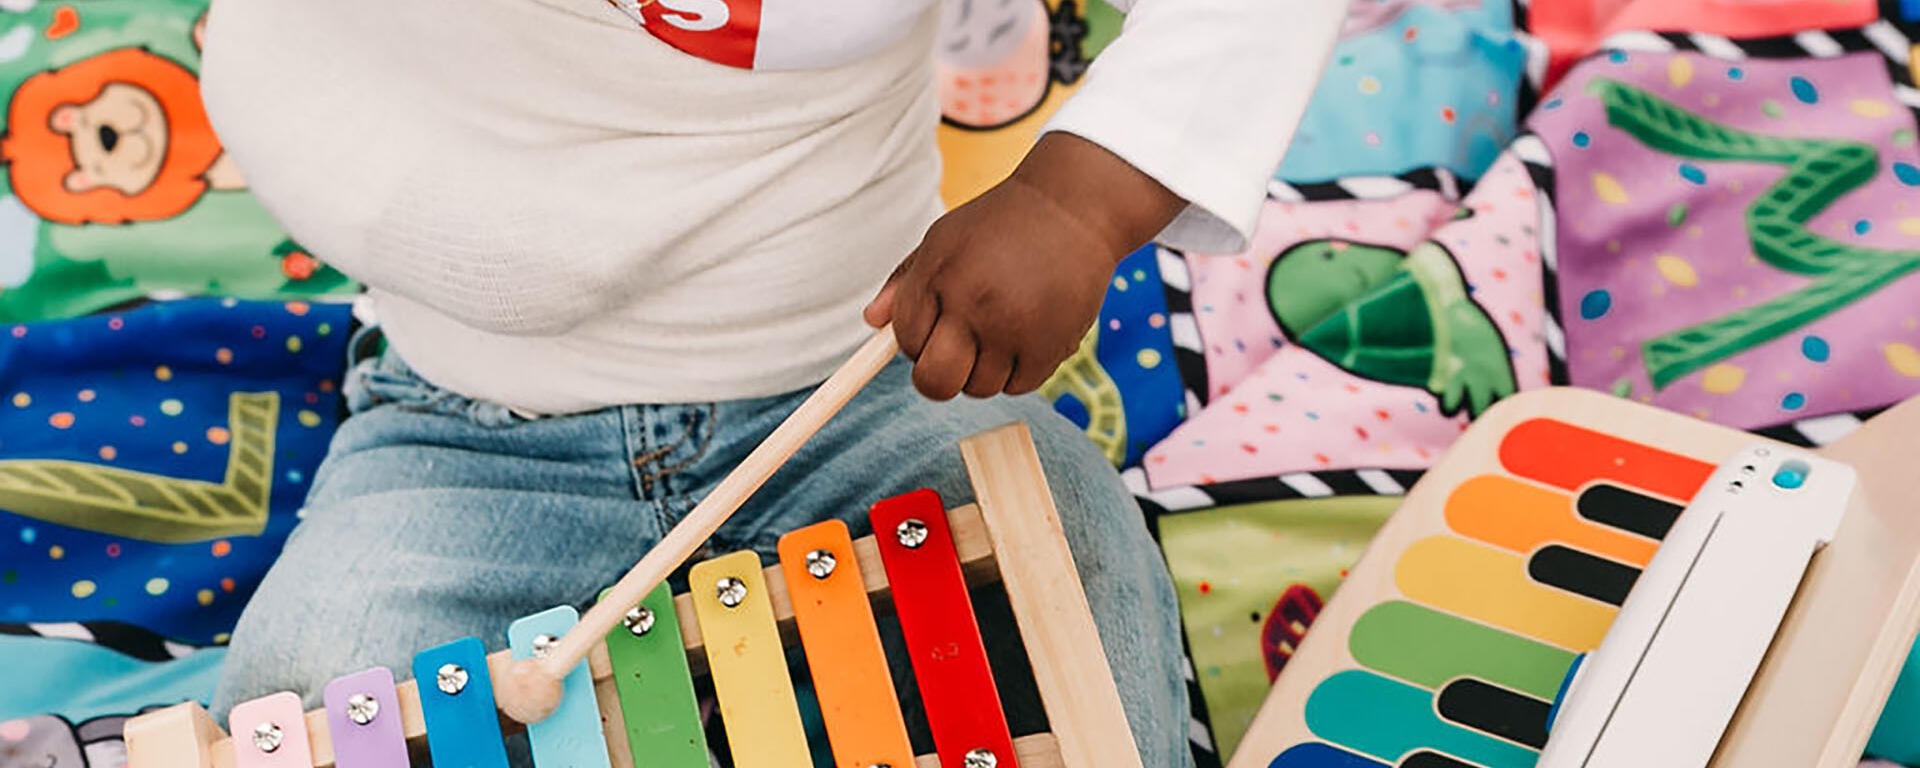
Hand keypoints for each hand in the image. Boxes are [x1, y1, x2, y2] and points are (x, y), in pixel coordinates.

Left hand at [865, 132, 1183, 399]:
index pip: (906, 338)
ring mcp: (1012, 328)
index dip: (915, 341)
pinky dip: (1017, 372)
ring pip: (978, 388)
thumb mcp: (943, 240)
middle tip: (953, 359)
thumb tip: (871, 323)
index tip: (934, 329)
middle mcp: (972, 303)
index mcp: (938, 274)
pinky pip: (1018, 386)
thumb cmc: (999, 224)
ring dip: (982, 371)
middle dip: (936, 378)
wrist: (1073, 207)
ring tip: (999, 334)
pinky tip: (1025, 337)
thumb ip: (903, 284)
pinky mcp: (1050, 345)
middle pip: (935, 381)